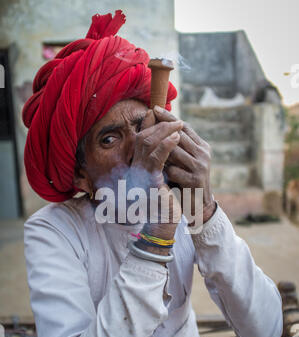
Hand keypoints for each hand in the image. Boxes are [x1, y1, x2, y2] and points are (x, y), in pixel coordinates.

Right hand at [128, 109, 182, 240]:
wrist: (163, 222)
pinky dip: (165, 145)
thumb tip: (169, 142)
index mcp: (137, 166)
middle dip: (159, 125)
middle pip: (142, 137)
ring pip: (147, 144)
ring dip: (164, 131)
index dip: (149, 124)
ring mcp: (140, 174)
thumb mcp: (162, 176)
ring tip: (179, 125)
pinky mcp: (149, 181)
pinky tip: (176, 138)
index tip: (162, 114)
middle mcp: (135, 168)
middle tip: (176, 119)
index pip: (140, 138)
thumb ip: (161, 160)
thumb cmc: (165, 200)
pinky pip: (156, 158)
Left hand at [153, 106, 215, 223]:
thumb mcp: (183, 160)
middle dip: (162, 129)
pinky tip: (161, 176)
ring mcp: (200, 166)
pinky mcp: (195, 180)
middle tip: (147, 123)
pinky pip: (173, 170)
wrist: (199, 205)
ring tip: (151, 154)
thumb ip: (175, 144)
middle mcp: (203, 153)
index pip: (184, 126)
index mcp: (202, 146)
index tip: (155, 108)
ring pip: (175, 151)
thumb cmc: (187, 180)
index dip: (169, 117)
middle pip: (179, 135)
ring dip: (161, 153)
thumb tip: (160, 125)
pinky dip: (165, 172)